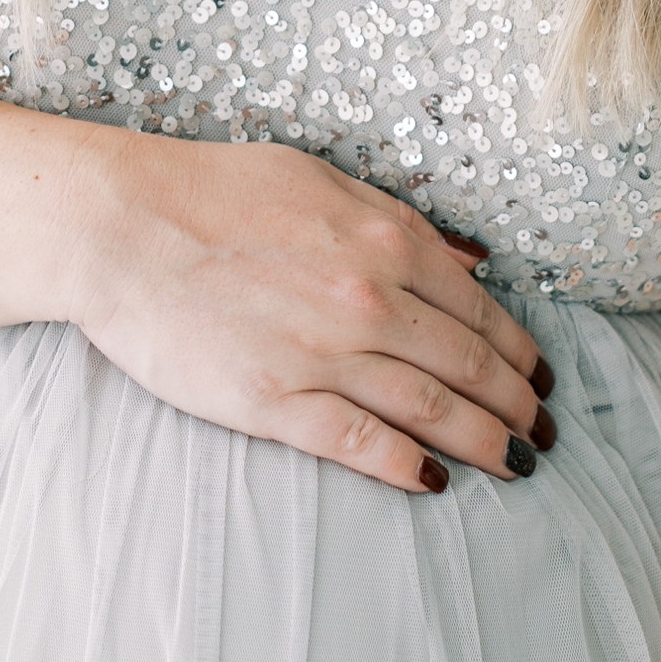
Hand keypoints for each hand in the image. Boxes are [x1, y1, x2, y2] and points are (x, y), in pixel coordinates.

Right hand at [65, 135, 553, 493]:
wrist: (119, 224)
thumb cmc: (213, 191)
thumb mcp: (322, 180)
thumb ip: (402, 221)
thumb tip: (471, 260)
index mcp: (386, 242)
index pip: (479, 312)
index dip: (519, 353)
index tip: (539, 379)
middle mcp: (370, 300)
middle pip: (469, 367)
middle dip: (516, 406)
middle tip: (540, 434)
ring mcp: (325, 354)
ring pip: (430, 410)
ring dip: (483, 441)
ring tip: (511, 464)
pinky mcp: (275, 401)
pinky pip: (361, 444)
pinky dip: (406, 466)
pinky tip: (433, 481)